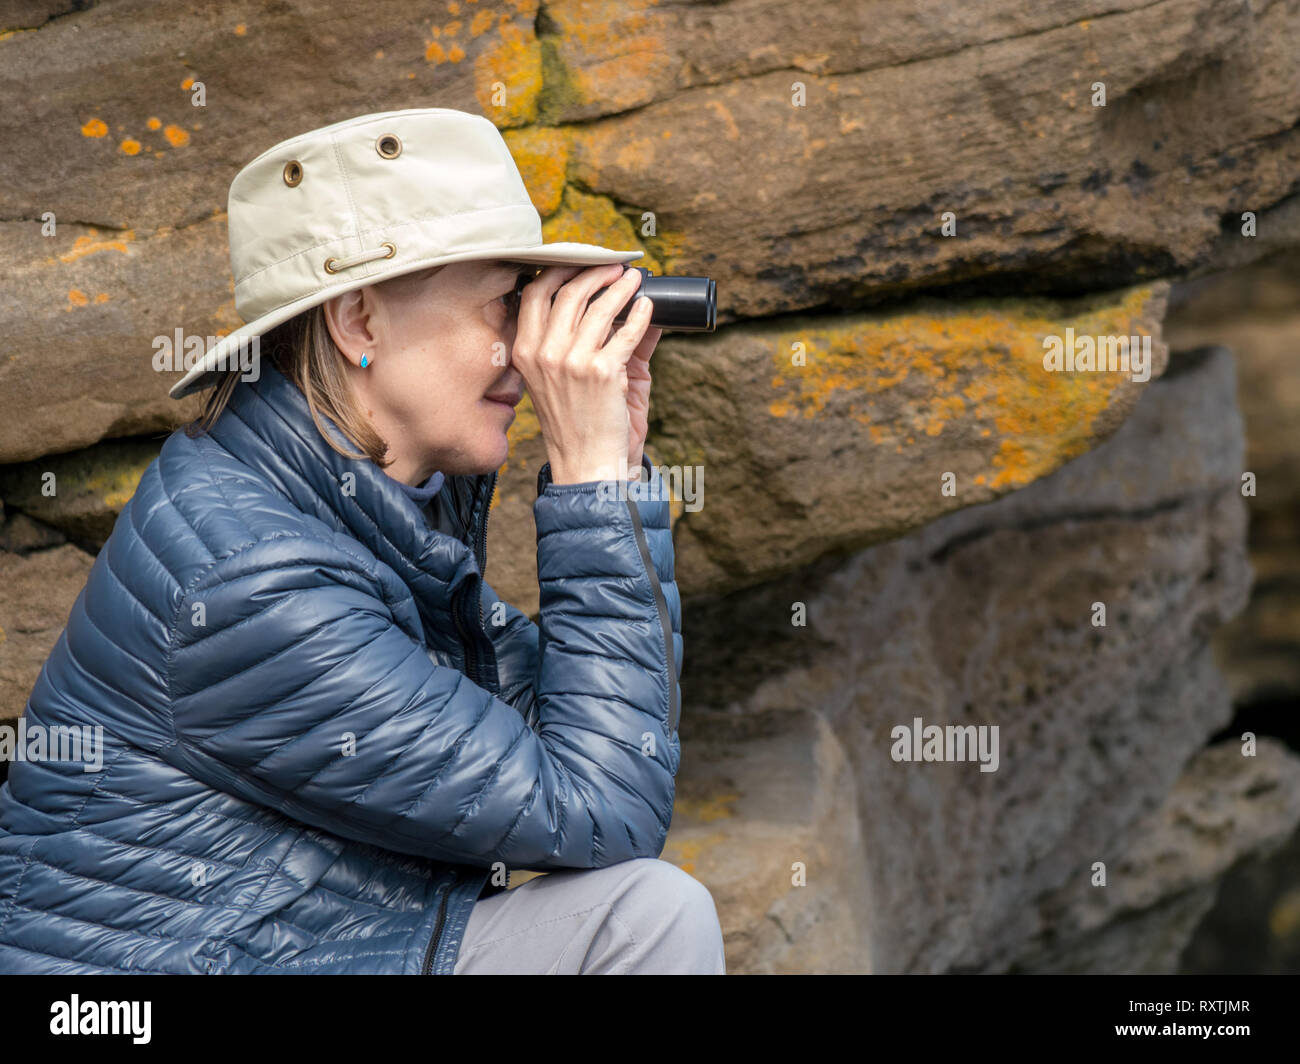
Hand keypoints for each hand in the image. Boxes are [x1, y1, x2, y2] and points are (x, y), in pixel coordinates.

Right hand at [511, 264, 655, 484]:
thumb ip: (584, 340)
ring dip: (622, 288)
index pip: (536, 295)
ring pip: (600, 307)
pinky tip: (648, 307)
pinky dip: (641, 315)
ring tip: (635, 280)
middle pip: (569, 293)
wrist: (587, 464)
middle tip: (615, 269)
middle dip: (596, 273)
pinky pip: (627, 332)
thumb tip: (613, 302)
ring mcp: (572, 362)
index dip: (560, 271)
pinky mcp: (602, 373)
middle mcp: (544, 354)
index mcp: (526, 352)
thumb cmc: (579, 423)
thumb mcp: (565, 378)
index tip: (581, 263)